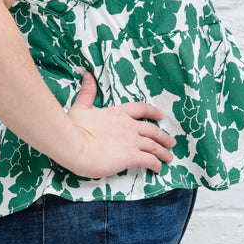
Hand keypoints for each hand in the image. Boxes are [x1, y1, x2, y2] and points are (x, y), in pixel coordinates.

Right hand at [61, 70, 175, 179]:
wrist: (73, 145)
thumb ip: (87, 93)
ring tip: (169, 157)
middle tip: (170, 142)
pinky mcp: (131, 156)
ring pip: (154, 145)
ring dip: (163, 152)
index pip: (141, 109)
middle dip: (163, 137)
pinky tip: (158, 168)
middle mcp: (128, 125)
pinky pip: (149, 160)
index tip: (161, 116)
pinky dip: (156, 164)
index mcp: (117, 113)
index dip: (153, 112)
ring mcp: (131, 140)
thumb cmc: (73, 128)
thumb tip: (88, 76)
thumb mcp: (80, 106)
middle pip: (152, 130)